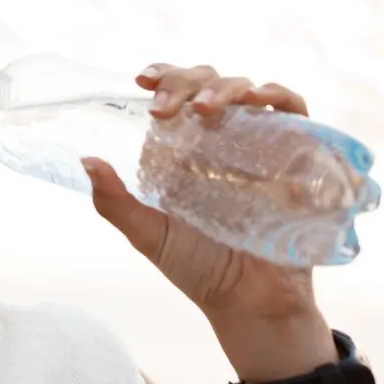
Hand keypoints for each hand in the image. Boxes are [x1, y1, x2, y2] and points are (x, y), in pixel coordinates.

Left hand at [83, 63, 319, 325]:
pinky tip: (260, 101)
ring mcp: (261, 146)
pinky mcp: (297, 157)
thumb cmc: (199, 270)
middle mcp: (223, 141)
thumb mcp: (149, 235)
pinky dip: (280, 97)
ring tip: (205, 108)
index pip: (176, 96)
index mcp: (186, 150)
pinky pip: (295, 112)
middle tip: (166, 105)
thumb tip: (86, 161)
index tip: (143, 80)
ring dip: (226, 88)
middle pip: (209, 84)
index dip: (164, 77)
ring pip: (248, 91)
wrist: (251, 305)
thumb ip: (115, 203)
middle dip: (187, 82)